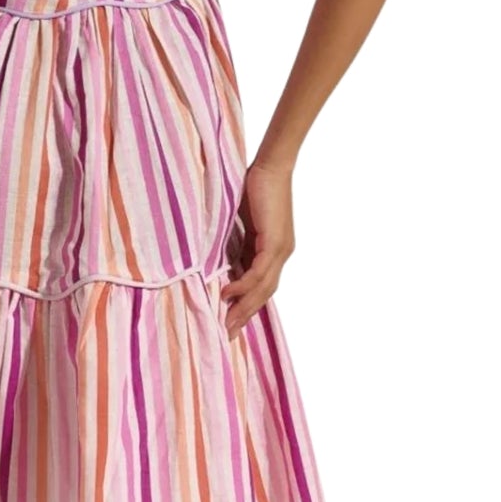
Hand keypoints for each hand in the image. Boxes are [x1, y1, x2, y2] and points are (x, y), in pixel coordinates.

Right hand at [220, 160, 294, 336]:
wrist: (271, 166)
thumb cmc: (254, 188)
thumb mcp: (241, 225)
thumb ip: (234, 245)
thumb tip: (219, 264)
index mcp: (274, 251)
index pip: (262, 287)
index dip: (247, 306)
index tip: (231, 322)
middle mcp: (282, 254)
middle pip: (264, 294)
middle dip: (245, 315)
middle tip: (228, 334)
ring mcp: (281, 250)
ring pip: (263, 288)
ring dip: (244, 307)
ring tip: (227, 323)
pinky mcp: (275, 243)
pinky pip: (259, 273)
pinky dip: (243, 286)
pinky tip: (228, 295)